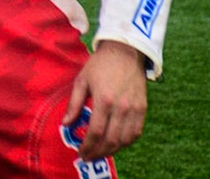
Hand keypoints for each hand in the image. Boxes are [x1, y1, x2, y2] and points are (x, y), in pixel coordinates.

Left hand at [63, 41, 147, 160]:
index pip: (96, 132)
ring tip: (100, 153)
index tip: (80, 152)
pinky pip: (136, 132)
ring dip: (112, 150)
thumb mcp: (81, 81)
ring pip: (125, 140)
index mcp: (104, 100)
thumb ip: (74, 104)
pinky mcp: (143, 109)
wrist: (125, 52)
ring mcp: (135, 109)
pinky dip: (126, 142)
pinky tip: (116, 144)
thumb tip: (66, 124)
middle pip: (111, 140)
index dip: (88, 146)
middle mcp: (122, 107)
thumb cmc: (99, 65)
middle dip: (98, 152)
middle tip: (88, 157)